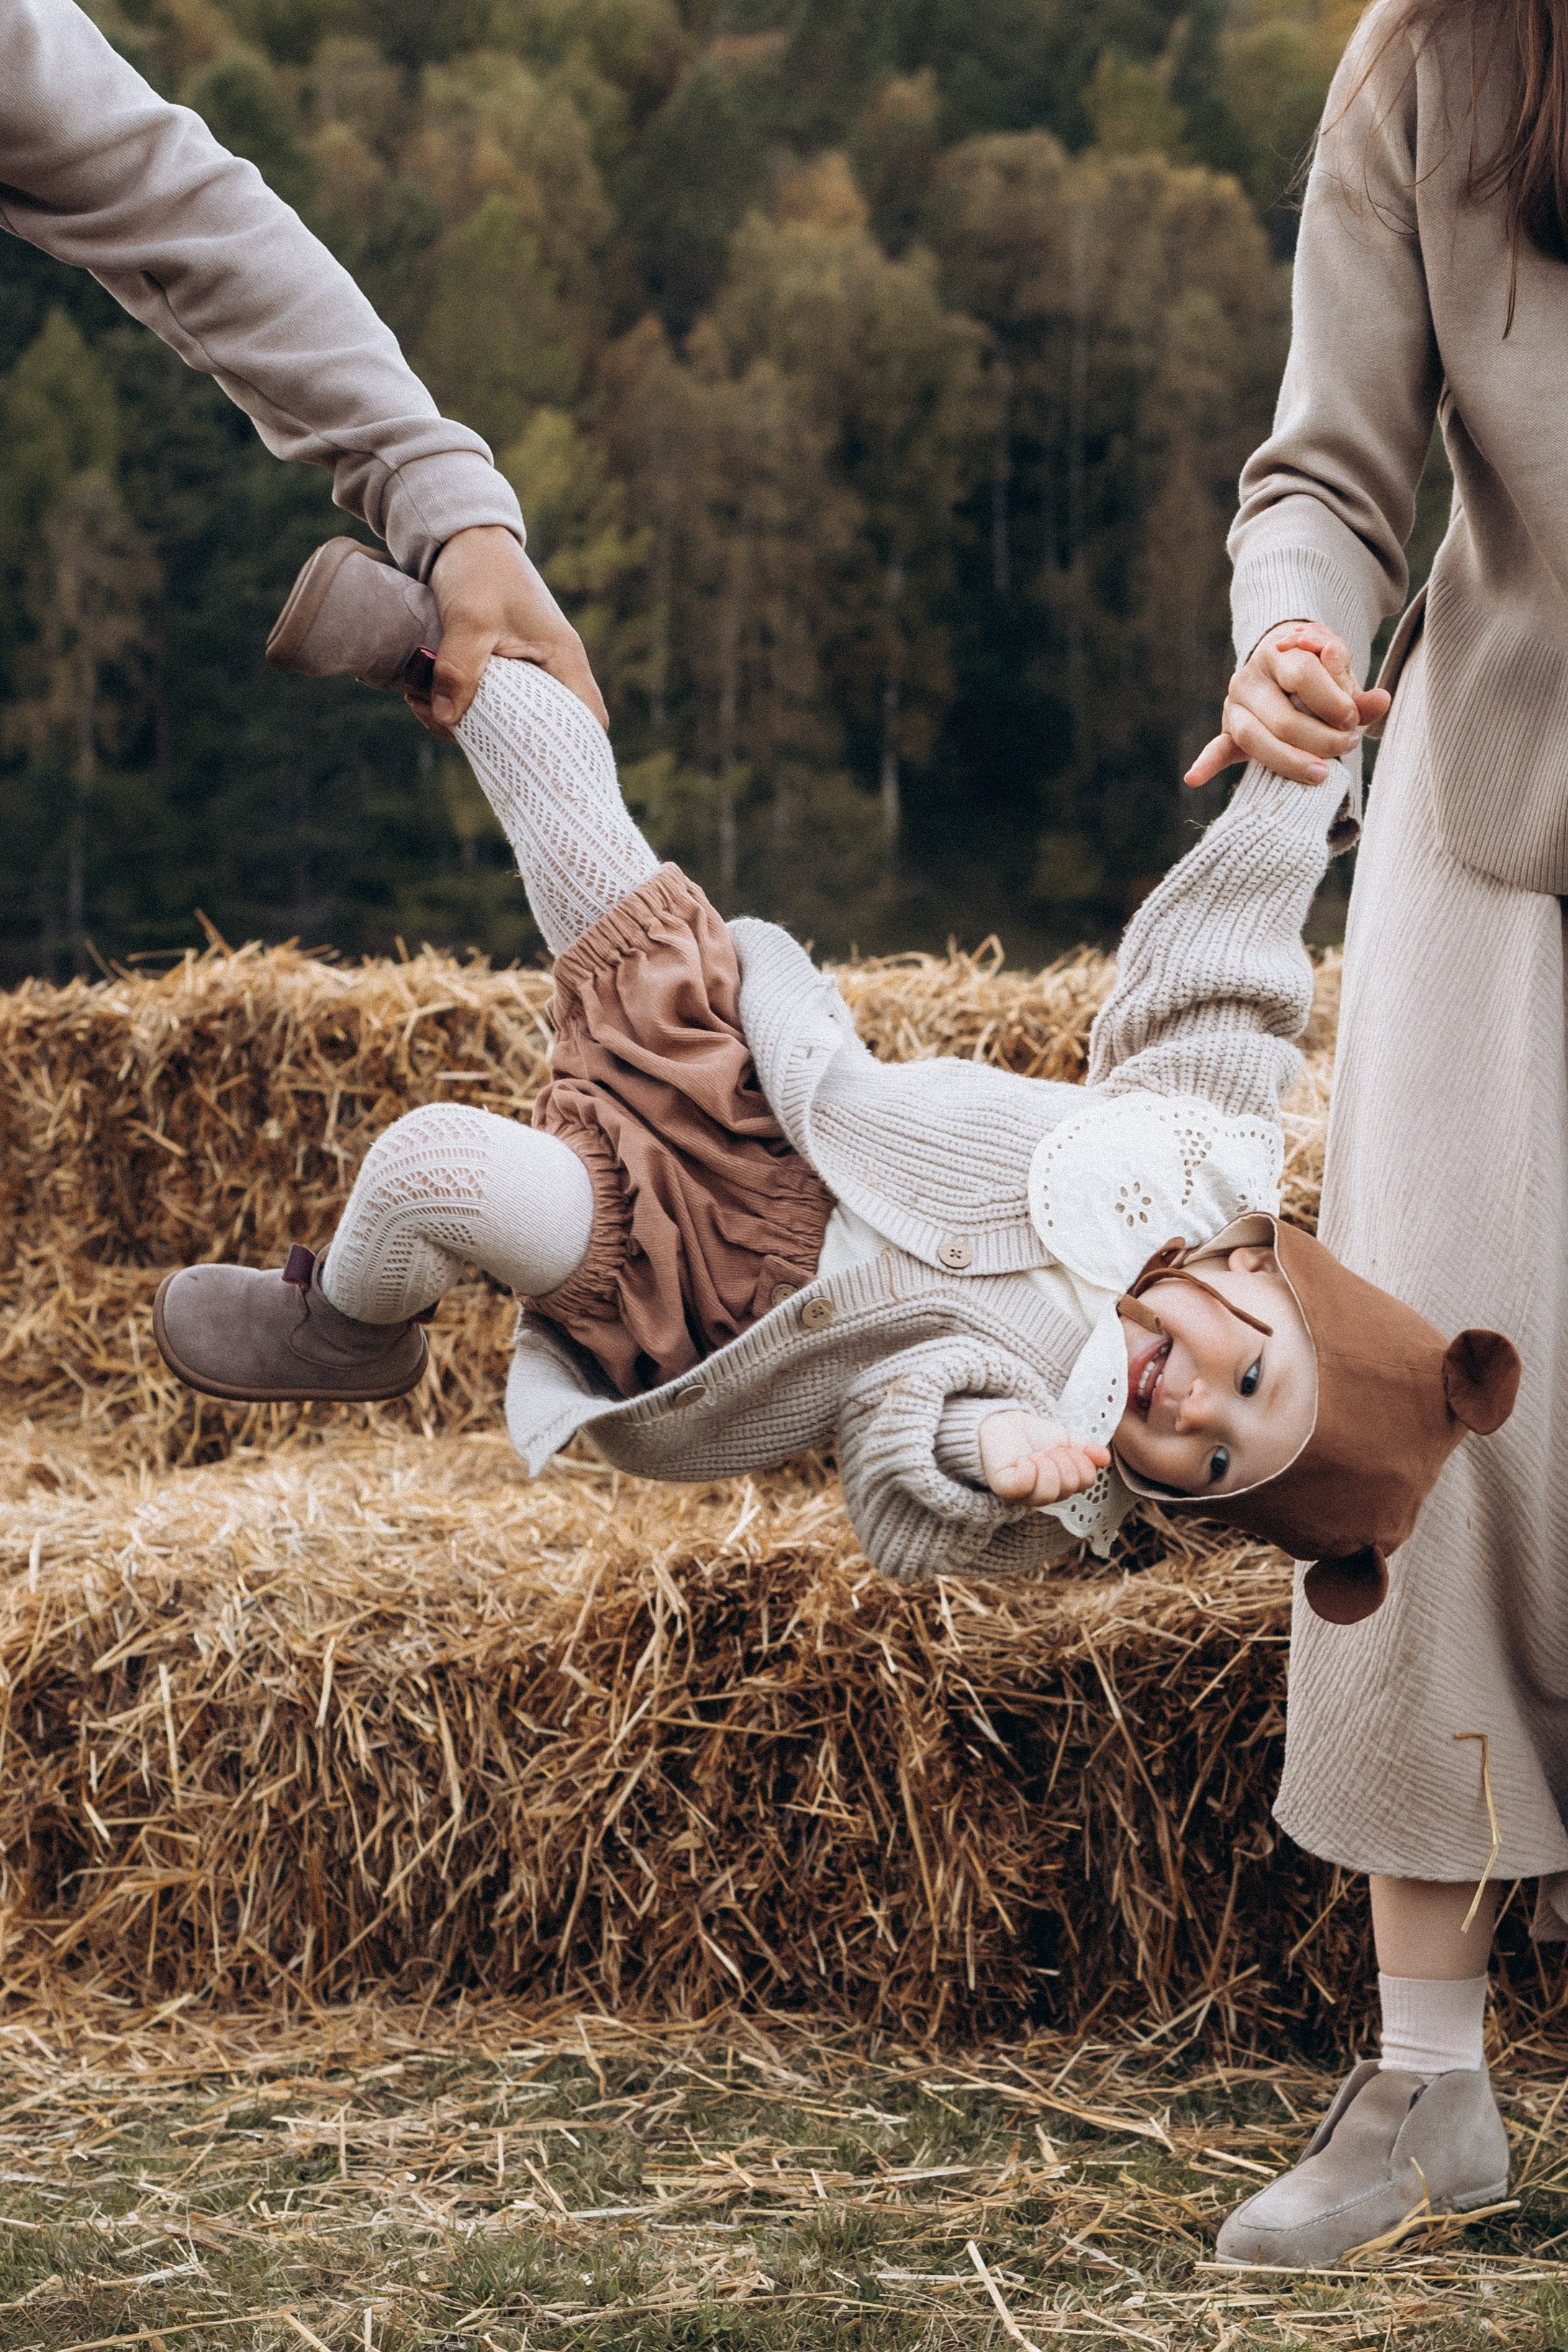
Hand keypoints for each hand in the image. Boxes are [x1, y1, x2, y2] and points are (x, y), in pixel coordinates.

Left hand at [409, 525, 608, 735]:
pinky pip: (482, 701)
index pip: (587, 719)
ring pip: (503, 719)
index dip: (572, 750)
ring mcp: (523, 669)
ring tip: (422, 706)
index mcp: (562, 659)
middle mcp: (550, 669)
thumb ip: (460, 669)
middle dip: (495, 741)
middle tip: (447, 727)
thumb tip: (448, 720)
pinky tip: (421, 696)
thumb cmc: (480, 568)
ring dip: (463, 722)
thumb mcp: (471, 618)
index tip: (535, 766)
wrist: (459, 535)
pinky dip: (453, 706)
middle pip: (540, 730)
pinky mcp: (497, 666)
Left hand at [978, 1410, 1111, 1505]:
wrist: (1003, 1422)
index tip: (1064, 1448)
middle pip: (1068, 1486)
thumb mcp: (1065, 1440)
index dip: (1080, 1459)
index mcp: (1063, 1485)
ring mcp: (1024, 1494)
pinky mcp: (1005, 1487)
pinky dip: (1028, 1469)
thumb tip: (1104, 1457)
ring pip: (1047, 1491)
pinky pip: (1023, 1485)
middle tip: (1047, 1450)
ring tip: (1035, 1455)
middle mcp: (1045, 1495)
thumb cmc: (1034, 1436)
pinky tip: (1024, 1459)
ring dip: (1045, 1464)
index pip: (1085, 1480)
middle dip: (1062, 1459)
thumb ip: (1085, 1450)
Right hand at [1183, 622, 1390, 789]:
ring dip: (1289, 761)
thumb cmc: (1319, 670)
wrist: (1283, 658)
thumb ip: (1358, 691)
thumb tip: (1381, 701)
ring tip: (1321, 774)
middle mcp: (1249, 677)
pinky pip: (1217, 748)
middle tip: (1347, 745)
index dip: (1331, 701)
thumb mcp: (1340, 671)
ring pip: (1254, 739)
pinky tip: (1194, 778)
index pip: (1302, 675)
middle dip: (1320, 738)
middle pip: (1281, 718)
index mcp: (1278, 651)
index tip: (1353, 719)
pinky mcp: (1229, 730)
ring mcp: (1235, 705)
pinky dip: (1206, 763)